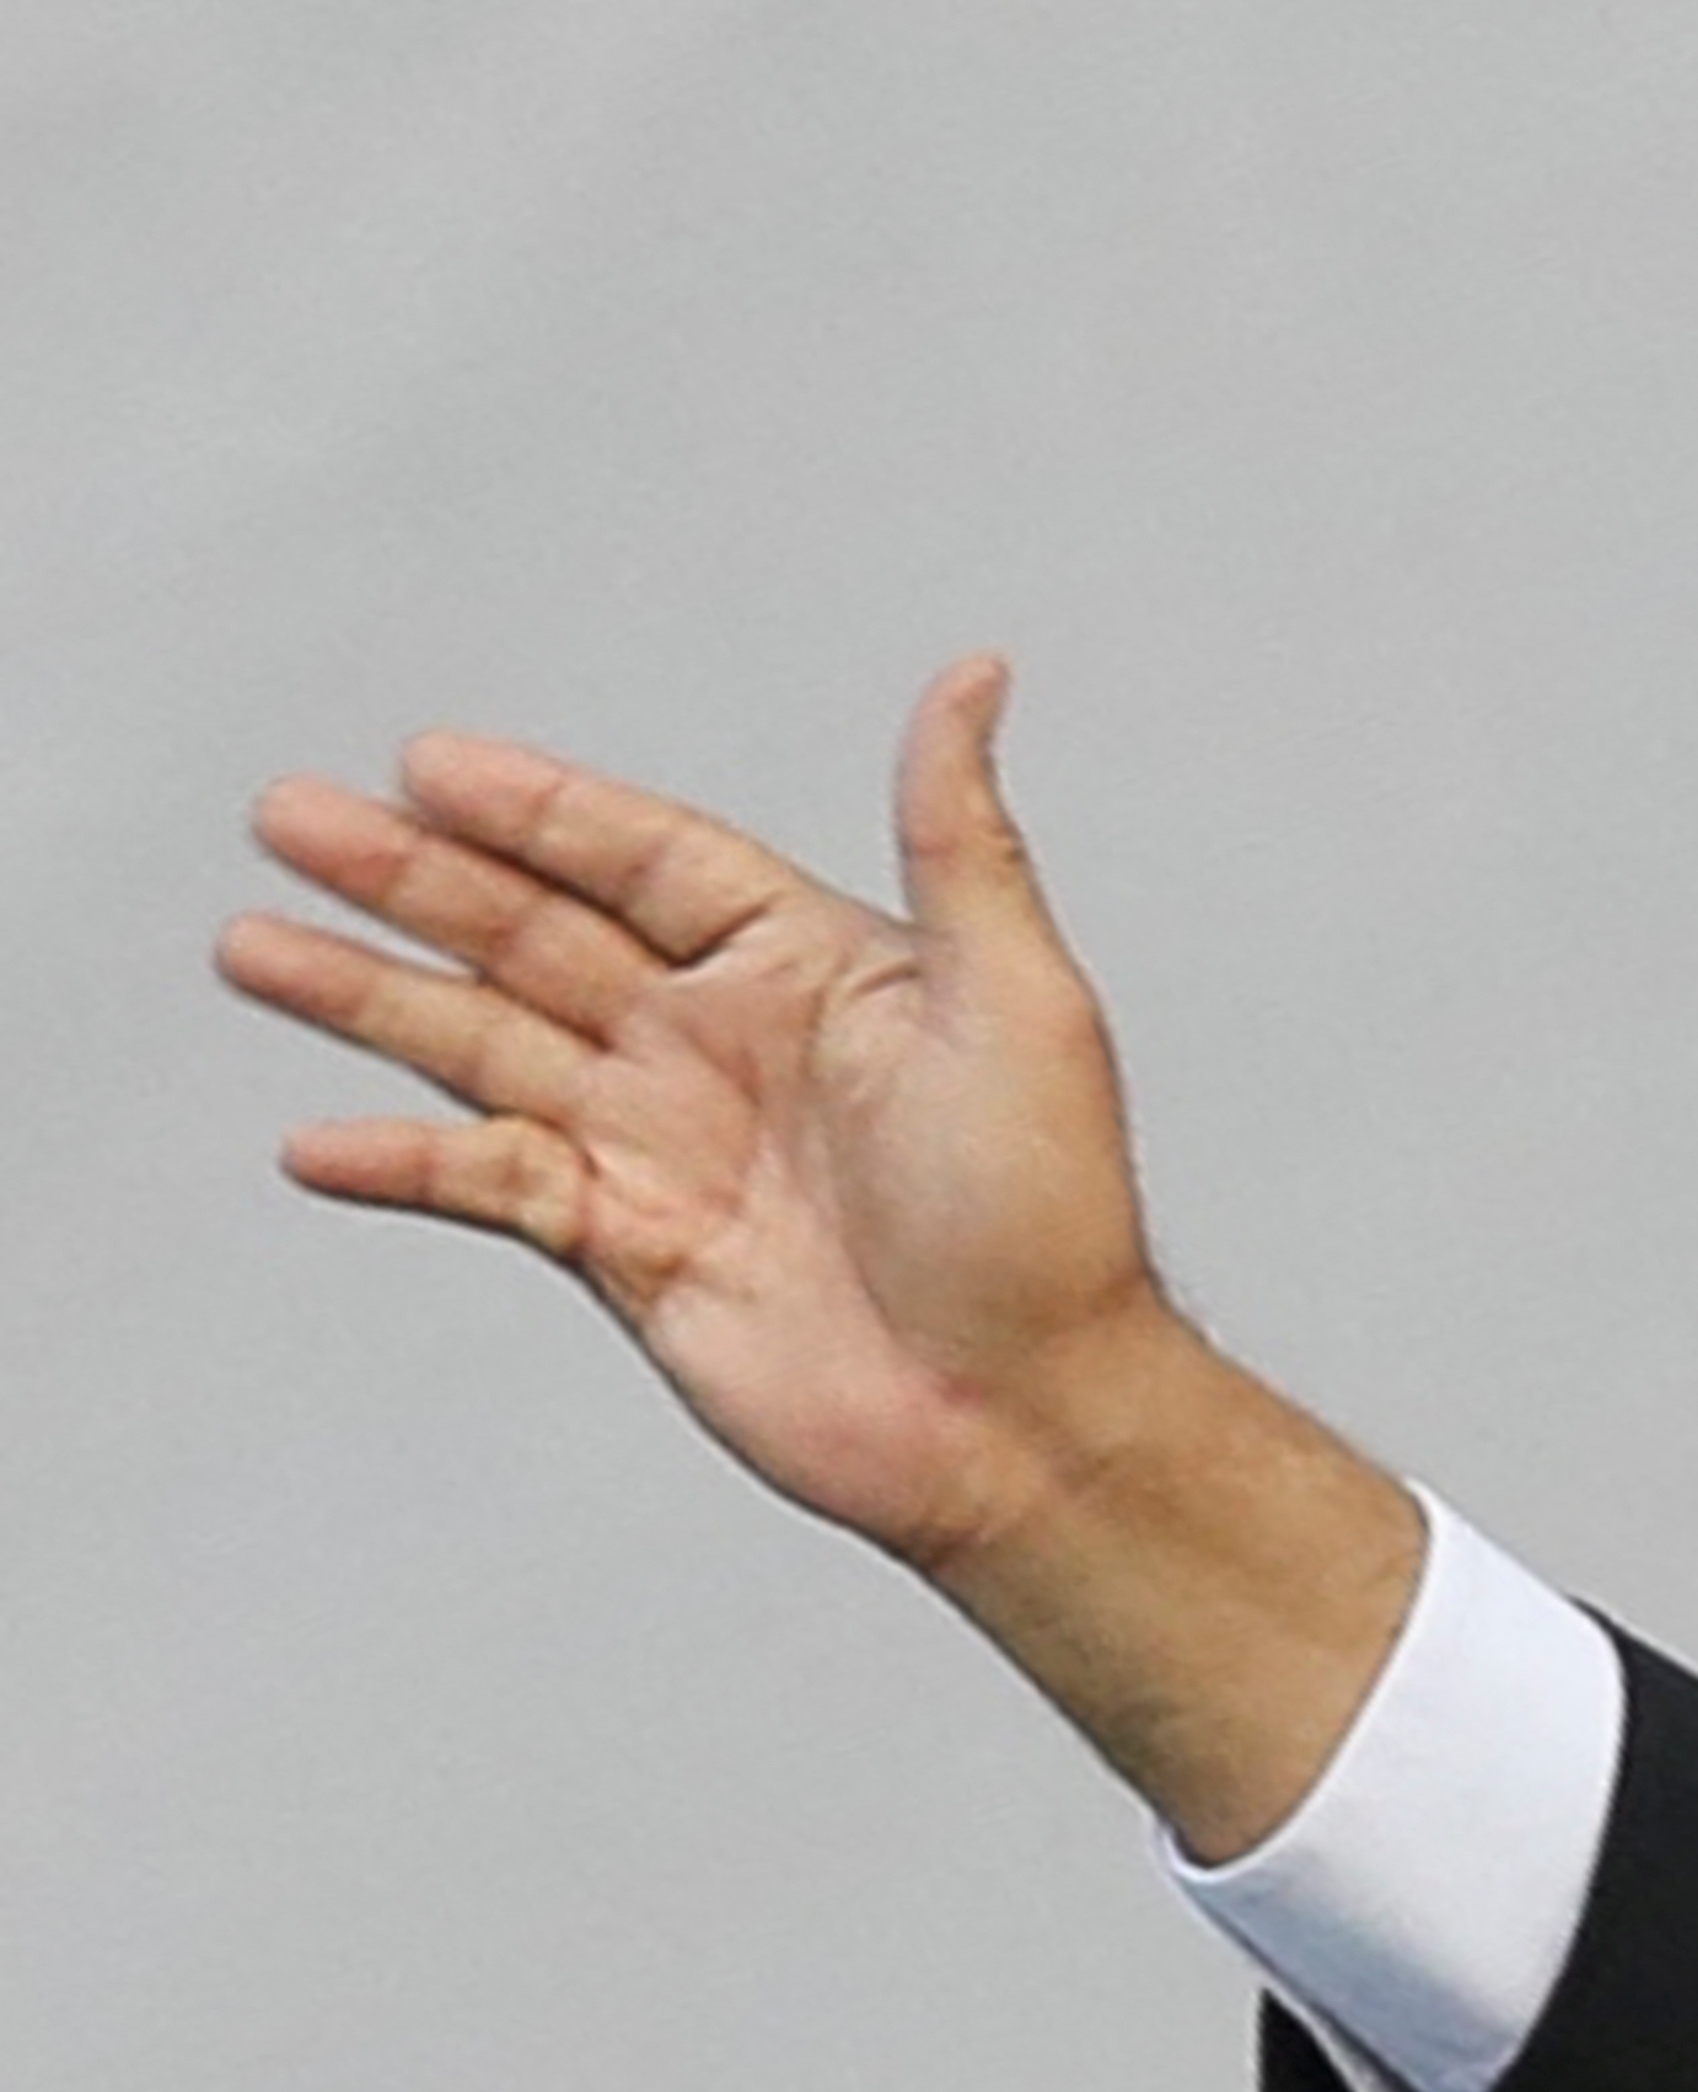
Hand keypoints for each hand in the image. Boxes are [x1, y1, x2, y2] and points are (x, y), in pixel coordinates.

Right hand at [218, 655, 1175, 1577]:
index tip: (427, 763)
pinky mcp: (631, 1246)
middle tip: (291, 818)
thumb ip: (957, 834)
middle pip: (537, 932)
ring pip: (486, 1043)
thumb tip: (974, 677)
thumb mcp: (1014, 997)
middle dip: (412, 877)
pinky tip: (319, 1142)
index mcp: (810, 969)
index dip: (538, 810)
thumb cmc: (1048, 1217)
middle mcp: (724, 1045)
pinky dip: (404, 1165)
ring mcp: (667, 1144)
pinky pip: (492, 1185)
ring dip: (369, 995)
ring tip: (254, 944)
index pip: (647, 859)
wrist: (1025, 1414)